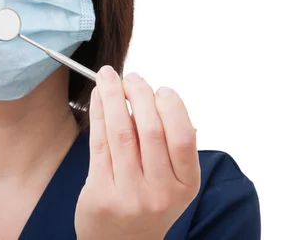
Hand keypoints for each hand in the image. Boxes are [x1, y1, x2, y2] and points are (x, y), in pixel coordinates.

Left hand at [75, 66, 199, 239]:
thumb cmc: (145, 205)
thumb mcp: (170, 184)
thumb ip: (167, 147)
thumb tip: (150, 98)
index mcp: (184, 185)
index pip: (183, 138)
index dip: (173, 107)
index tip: (162, 89)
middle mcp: (159, 192)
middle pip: (151, 131)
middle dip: (140, 95)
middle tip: (132, 78)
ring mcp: (129, 194)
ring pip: (121, 132)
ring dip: (114, 97)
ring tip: (108, 76)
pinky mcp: (100, 192)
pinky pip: (99, 143)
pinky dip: (98, 114)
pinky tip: (97, 96)